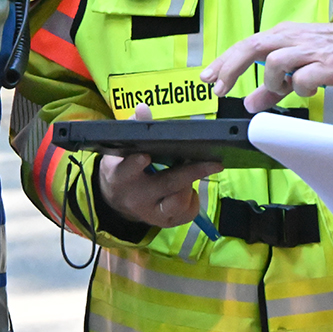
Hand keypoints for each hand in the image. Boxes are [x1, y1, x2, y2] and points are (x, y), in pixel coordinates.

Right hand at [97, 104, 221, 227]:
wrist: (118, 200)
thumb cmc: (125, 167)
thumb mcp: (123, 147)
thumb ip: (135, 128)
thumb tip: (142, 108)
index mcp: (120, 176)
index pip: (126, 171)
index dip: (135, 165)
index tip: (145, 156)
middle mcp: (135, 198)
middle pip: (166, 184)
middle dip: (191, 172)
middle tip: (214, 162)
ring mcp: (151, 213)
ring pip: (180, 201)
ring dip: (192, 185)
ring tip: (195, 170)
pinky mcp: (165, 223)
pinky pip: (187, 211)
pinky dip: (192, 198)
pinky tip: (188, 189)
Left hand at [201, 20, 332, 112]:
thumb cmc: (325, 52)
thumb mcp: (293, 68)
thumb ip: (270, 88)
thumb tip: (248, 103)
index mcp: (280, 35)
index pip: (244, 45)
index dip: (224, 62)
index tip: (208, 78)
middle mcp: (289, 38)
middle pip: (252, 47)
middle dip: (231, 68)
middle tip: (220, 88)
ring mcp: (307, 50)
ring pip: (275, 62)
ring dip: (273, 82)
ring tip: (284, 89)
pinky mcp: (325, 64)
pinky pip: (302, 78)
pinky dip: (299, 89)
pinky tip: (307, 91)